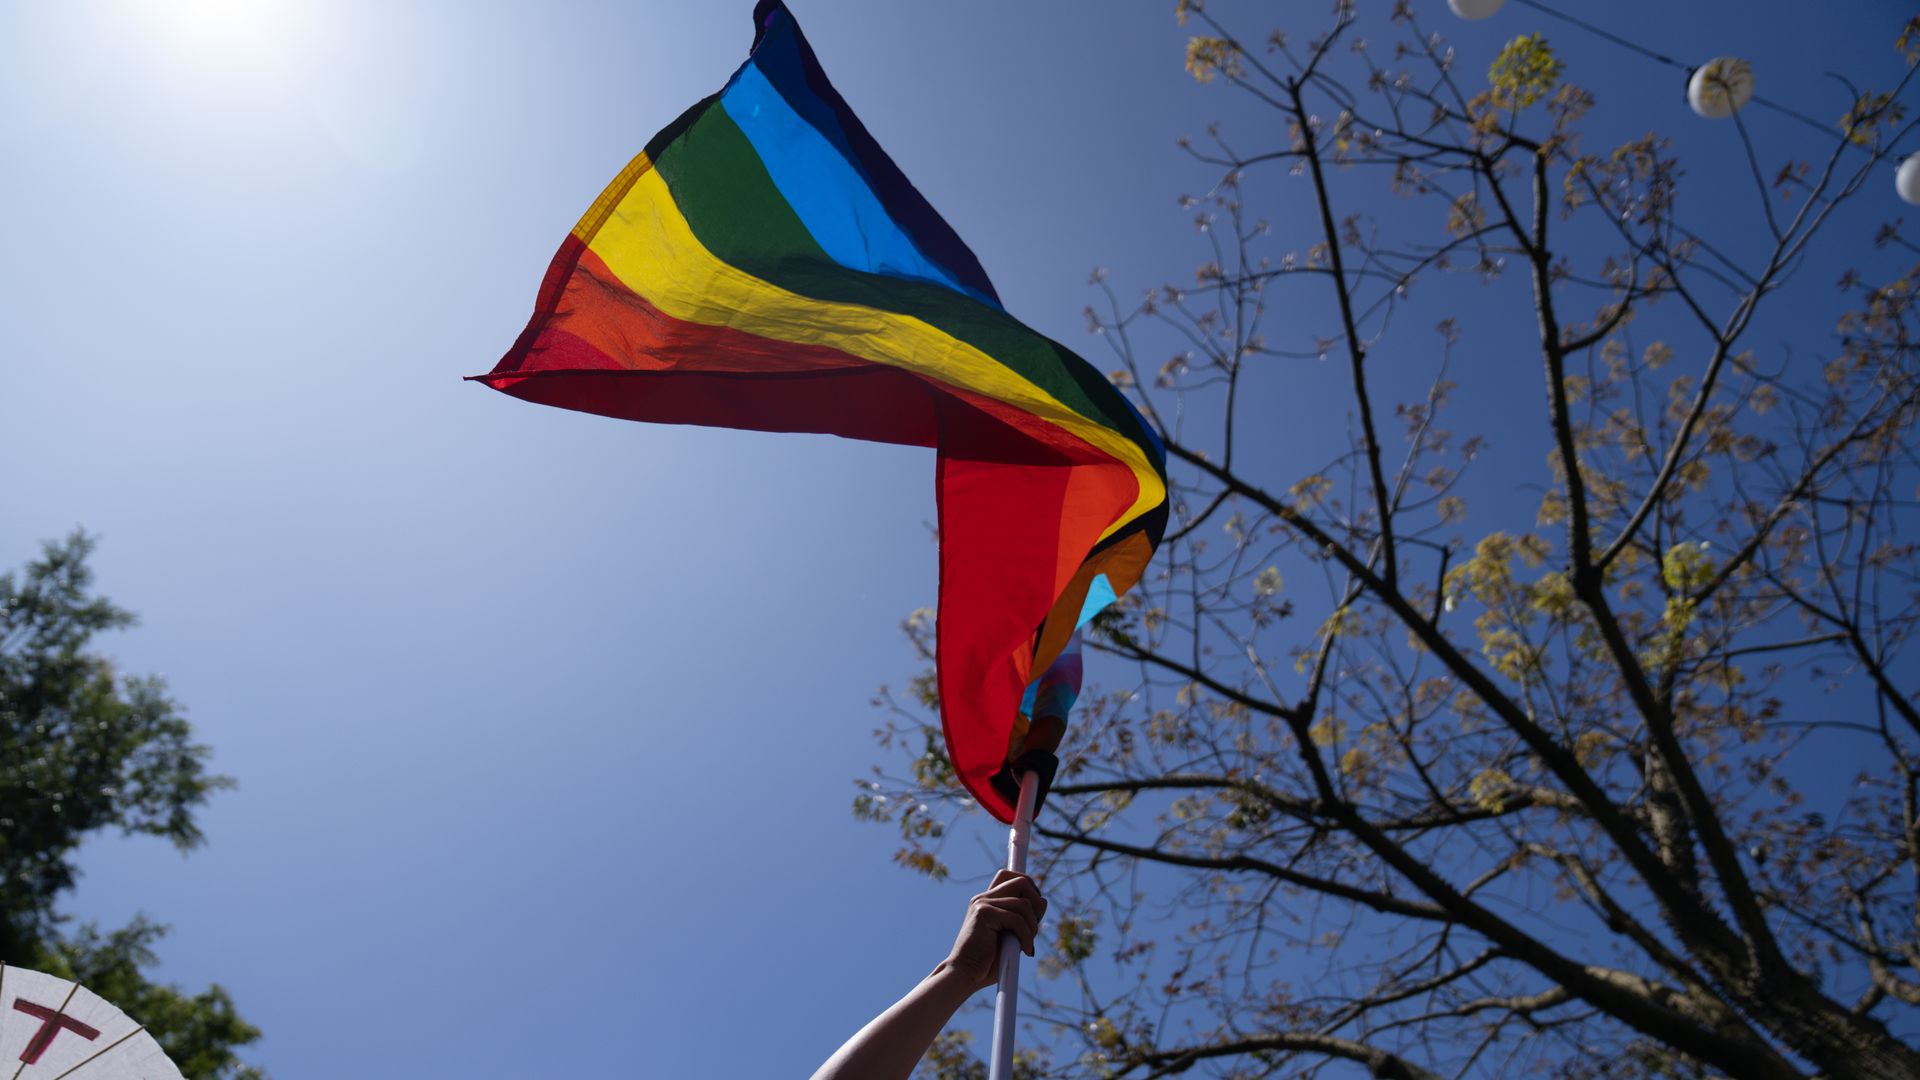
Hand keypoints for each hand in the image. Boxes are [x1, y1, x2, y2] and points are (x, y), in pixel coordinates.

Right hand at [938, 870, 1047, 990]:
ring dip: (1033, 926)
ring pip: (1024, 903)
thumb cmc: (987, 962)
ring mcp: (982, 903)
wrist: (966, 975)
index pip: (1011, 875)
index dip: (1030, 886)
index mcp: (988, 901)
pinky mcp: (983, 914)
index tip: (1036, 910)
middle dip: (1036, 903)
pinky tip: (1025, 950)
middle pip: (1022, 881)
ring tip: (1027, 944)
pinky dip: (1027, 936)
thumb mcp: (1012, 937)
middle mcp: (984, 898)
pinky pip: (1017, 919)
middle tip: (1034, 927)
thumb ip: (1024, 919)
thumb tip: (1043, 901)